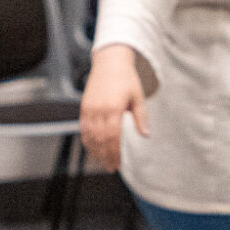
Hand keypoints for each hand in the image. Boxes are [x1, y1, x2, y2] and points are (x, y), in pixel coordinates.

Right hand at [81, 46, 148, 171]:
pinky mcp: (84, 107)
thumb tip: (146, 136)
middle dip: (106, 156)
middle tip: (112, 168)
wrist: (109, 62)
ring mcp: (89, 109)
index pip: (113, 137)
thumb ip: (141, 117)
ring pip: (90, 136)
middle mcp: (98, 110)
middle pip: (100, 140)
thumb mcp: (138, 97)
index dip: (115, 153)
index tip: (119, 164)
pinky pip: (84, 129)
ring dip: (96, 152)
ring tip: (104, 162)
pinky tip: (94, 149)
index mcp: (113, 108)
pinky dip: (88, 141)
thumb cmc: (126, 79)